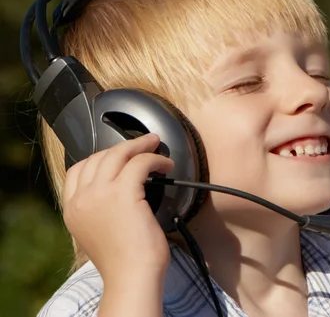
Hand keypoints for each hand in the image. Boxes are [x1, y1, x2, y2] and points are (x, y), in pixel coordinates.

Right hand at [62, 133, 173, 282]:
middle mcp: (82, 199)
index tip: (118, 156)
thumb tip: (116, 193)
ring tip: (155, 144)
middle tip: (143, 143)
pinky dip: (155, 159)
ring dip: (140, 145)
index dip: (98, 158)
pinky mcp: (124, 193)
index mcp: (72, 210)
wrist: (131, 276)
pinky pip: (139, 163)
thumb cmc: (124, 261)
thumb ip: (98, 211)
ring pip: (118, 154)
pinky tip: (166, 165)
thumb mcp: (97, 232)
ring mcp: (100, 194)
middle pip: (98, 157)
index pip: (76, 170)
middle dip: (122, 147)